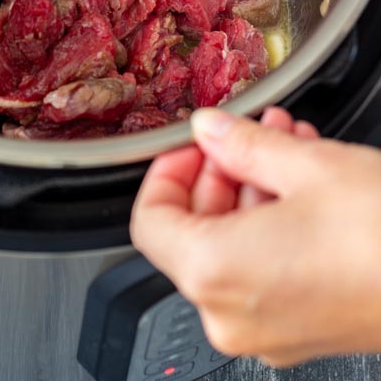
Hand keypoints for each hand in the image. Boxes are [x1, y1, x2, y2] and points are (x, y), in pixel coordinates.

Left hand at [130, 107, 380, 366]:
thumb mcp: (307, 165)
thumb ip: (241, 143)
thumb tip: (210, 129)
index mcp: (215, 273)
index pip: (151, 220)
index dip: (167, 171)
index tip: (192, 143)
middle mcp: (233, 314)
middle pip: (194, 232)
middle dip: (221, 171)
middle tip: (249, 133)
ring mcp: (270, 331)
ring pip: (234, 247)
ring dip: (254, 188)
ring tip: (288, 144)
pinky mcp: (304, 330)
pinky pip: (267, 270)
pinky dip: (276, 223)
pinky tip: (308, 181)